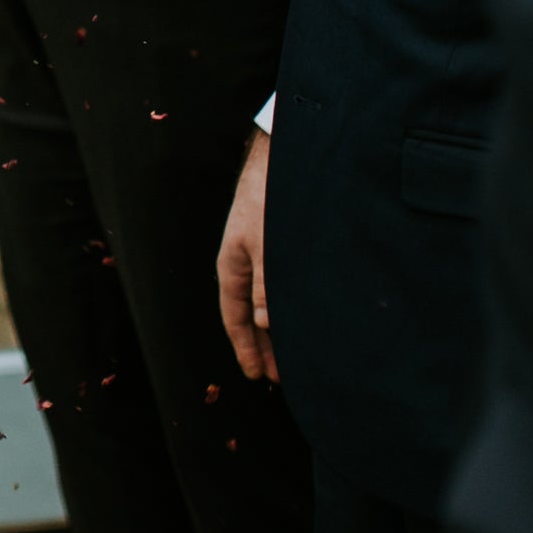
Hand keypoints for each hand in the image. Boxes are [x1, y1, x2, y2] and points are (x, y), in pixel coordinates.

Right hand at [217, 127, 277, 382]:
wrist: (282, 155)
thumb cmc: (270, 195)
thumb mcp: (266, 241)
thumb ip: (266, 282)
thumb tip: (264, 322)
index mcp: (232, 265)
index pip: (234, 317)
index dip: (247, 349)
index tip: (259, 376)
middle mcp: (244, 263)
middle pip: (249, 315)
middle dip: (263, 346)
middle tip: (279, 377)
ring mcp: (260, 255)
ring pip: (265, 302)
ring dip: (276, 329)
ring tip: (292, 355)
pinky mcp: (278, 246)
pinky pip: (279, 287)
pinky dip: (286, 308)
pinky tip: (301, 315)